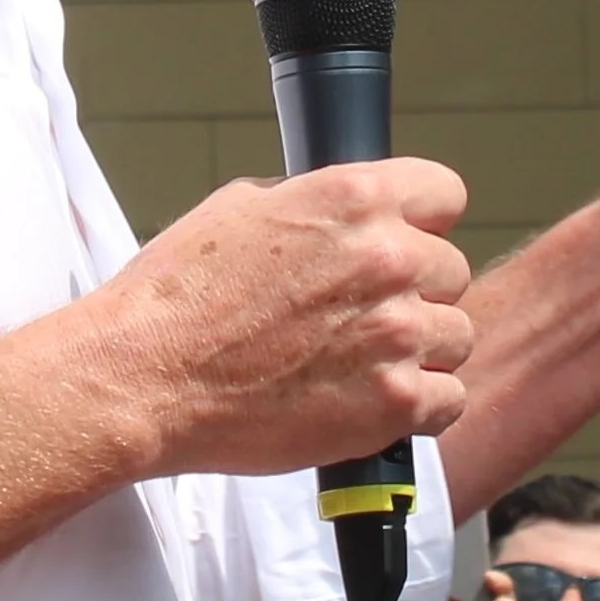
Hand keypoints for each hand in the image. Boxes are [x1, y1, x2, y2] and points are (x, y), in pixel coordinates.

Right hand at [92, 163, 475, 481]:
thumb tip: (343, 219)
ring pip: (455, 336)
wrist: (145, 379)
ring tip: (362, 362)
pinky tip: (372, 401)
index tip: (403, 242)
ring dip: (419, 349)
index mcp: (353, 199)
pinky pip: (448, 399)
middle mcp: (388, 259)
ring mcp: (396, 333)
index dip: (422, 222)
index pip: (445, 194)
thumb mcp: (241, 210)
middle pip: (451, 271)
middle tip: (361, 316)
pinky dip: (418, 405)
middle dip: (414, 291)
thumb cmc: (177, 297)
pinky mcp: (394, 403)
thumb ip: (311, 206)